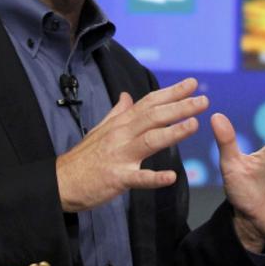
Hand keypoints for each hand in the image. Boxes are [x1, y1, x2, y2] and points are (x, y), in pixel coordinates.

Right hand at [55, 77, 206, 211]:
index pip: (149, 102)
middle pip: (154, 117)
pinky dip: (155, 178)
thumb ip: (118, 113)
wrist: (61, 182)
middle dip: (180, 107)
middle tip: (203, 100)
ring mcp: (120, 156)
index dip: (171, 92)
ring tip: (194, 125)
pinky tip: (172, 177)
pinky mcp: (117, 178)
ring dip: (173, 132)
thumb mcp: (100, 129)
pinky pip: (138, 178)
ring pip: (150, 140)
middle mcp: (122, 135)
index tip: (192, 84)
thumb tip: (127, 96)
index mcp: (121, 123)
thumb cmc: (84, 156)